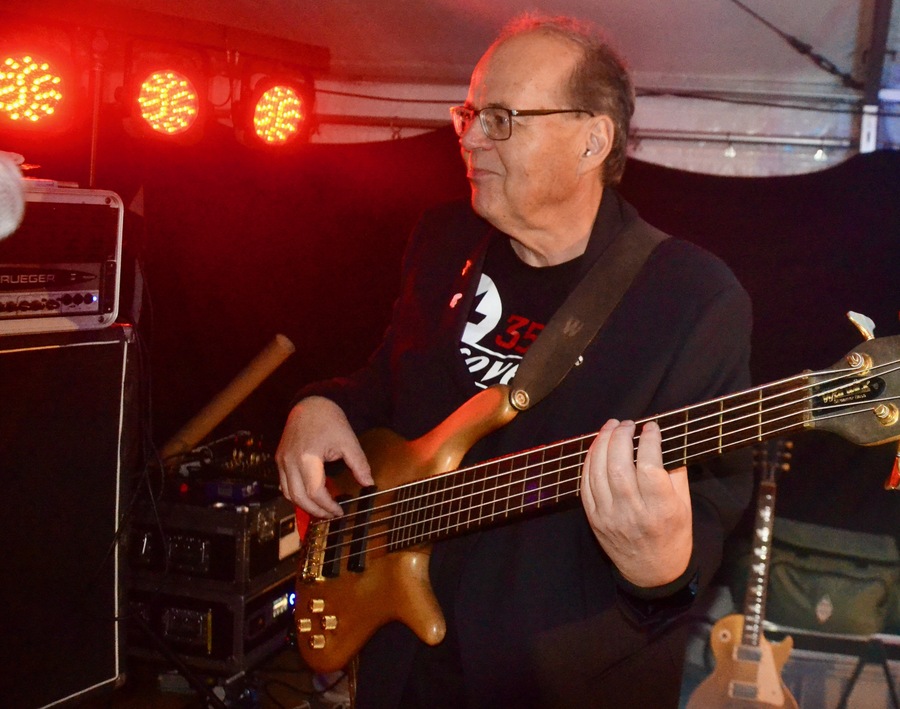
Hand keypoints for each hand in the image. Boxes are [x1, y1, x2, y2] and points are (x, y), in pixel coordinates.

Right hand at [275, 396, 372, 517]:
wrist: (311, 402)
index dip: (328, 506)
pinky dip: (296, 494)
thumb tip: (369, 483)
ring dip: (303, 505)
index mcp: (307, 457)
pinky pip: (284, 484)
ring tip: (321, 509)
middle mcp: (290, 461)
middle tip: (331, 515)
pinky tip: (310, 496)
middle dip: (315, 510)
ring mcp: (282, 460)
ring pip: (288, 493)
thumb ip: (359, 464)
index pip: (315, 492)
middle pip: (298, 498)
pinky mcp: (280, 458)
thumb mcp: (348, 441)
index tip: (339, 511)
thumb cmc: (328, 419)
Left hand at [581, 419, 691, 587]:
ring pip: (598, 472)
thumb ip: (676, 475)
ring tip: (611, 427)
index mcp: (660, 510)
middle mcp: (632, 513)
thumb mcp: (685, 507)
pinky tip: (597, 447)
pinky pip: (586, 484)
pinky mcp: (594, 519)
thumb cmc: (673, 536)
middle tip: (627, 424)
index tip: (651, 427)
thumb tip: (663, 442)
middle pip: (619, 467)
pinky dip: (589, 462)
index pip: (650, 468)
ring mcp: (609, 517)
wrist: (652, 573)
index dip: (649, 442)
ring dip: (602, 444)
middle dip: (621, 437)